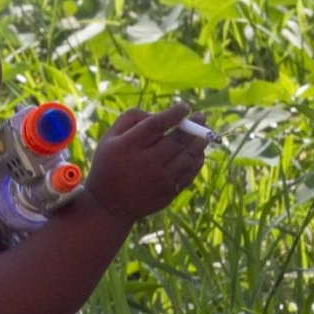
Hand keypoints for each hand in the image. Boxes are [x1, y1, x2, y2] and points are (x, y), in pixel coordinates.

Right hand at [85, 102, 208, 223]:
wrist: (108, 206)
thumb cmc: (109, 165)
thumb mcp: (109, 138)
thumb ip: (131, 119)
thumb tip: (160, 114)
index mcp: (129, 146)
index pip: (157, 125)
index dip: (174, 114)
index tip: (184, 107)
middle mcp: (146, 163)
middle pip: (177, 140)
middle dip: (193, 126)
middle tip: (201, 116)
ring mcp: (160, 180)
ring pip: (188, 156)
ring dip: (200, 142)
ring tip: (205, 132)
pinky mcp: (168, 192)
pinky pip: (189, 173)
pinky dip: (197, 160)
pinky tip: (198, 152)